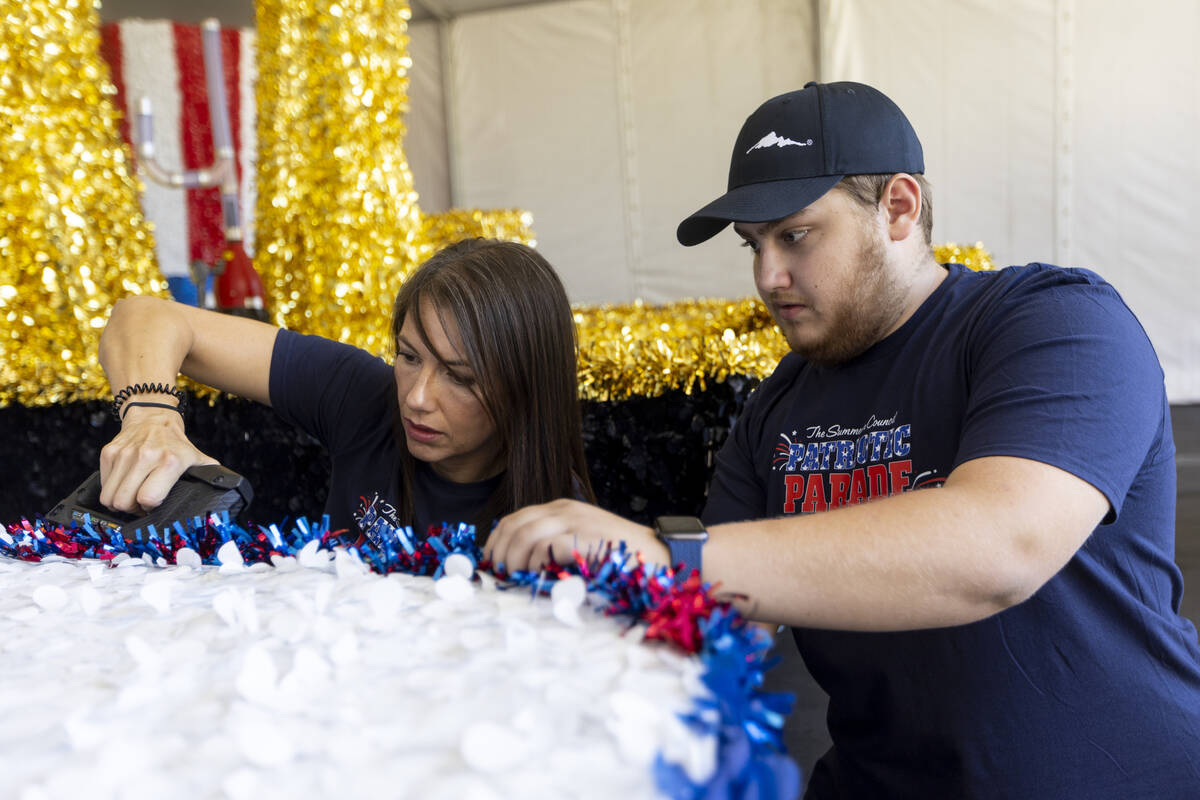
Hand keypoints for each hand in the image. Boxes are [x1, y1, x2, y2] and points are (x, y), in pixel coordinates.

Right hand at [99, 405, 217, 512]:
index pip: (148, 499)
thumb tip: (224, 493)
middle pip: (123, 502)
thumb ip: (209, 475)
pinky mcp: (108, 453)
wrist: (154, 417)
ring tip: (133, 492)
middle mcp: (145, 456)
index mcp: (170, 461)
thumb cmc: (176, 444)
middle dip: (131, 508)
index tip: (155, 504)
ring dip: (119, 501)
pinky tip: (126, 482)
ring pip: (108, 497)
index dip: (150, 508)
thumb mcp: (196, 458)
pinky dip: (111, 488)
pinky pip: (102, 484)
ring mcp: (124, 454)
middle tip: (141, 501)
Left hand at [484, 498, 665, 572]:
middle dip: (499, 554)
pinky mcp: (587, 537)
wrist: (661, 555)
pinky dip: (536, 564)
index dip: (494, 543)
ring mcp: (577, 522)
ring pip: (525, 535)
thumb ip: (553, 546)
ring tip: (516, 580)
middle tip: (499, 578)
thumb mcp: (581, 543)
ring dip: (514, 561)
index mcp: (560, 509)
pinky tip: (539, 578)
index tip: (490, 567)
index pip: (513, 519)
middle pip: (513, 526)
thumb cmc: (620, 558)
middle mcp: (565, 510)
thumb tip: (518, 568)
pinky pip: (548, 547)